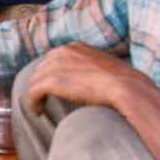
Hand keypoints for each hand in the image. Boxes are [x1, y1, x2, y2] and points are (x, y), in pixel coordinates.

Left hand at [23, 42, 142, 115]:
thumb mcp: (103, 67)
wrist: (126, 86)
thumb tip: (90, 80)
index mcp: (75, 47)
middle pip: (41, 69)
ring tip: (41, 108)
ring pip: (35, 80)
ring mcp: (56, 65)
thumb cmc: (122, 82)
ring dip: (36, 95)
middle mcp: (62, 52)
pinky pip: (33, 92)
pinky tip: (38, 112)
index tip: (54, 87)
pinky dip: (33, 103)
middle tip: (45, 99)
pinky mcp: (52, 80)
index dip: (51, 74)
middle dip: (42, 83)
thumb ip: (90, 68)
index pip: (53, 59)